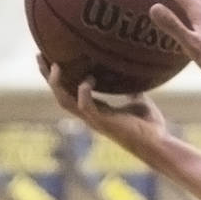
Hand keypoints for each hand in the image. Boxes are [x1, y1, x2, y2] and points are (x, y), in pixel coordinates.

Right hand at [40, 55, 167, 151]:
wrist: (159, 143)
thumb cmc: (151, 126)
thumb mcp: (140, 102)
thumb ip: (133, 91)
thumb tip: (136, 77)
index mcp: (97, 110)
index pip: (70, 92)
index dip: (61, 78)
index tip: (53, 58)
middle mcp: (91, 115)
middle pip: (60, 95)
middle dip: (48, 77)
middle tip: (40, 56)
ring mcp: (95, 120)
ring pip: (65, 101)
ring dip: (57, 84)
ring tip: (55, 66)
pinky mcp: (103, 123)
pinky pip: (85, 107)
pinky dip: (84, 93)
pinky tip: (87, 80)